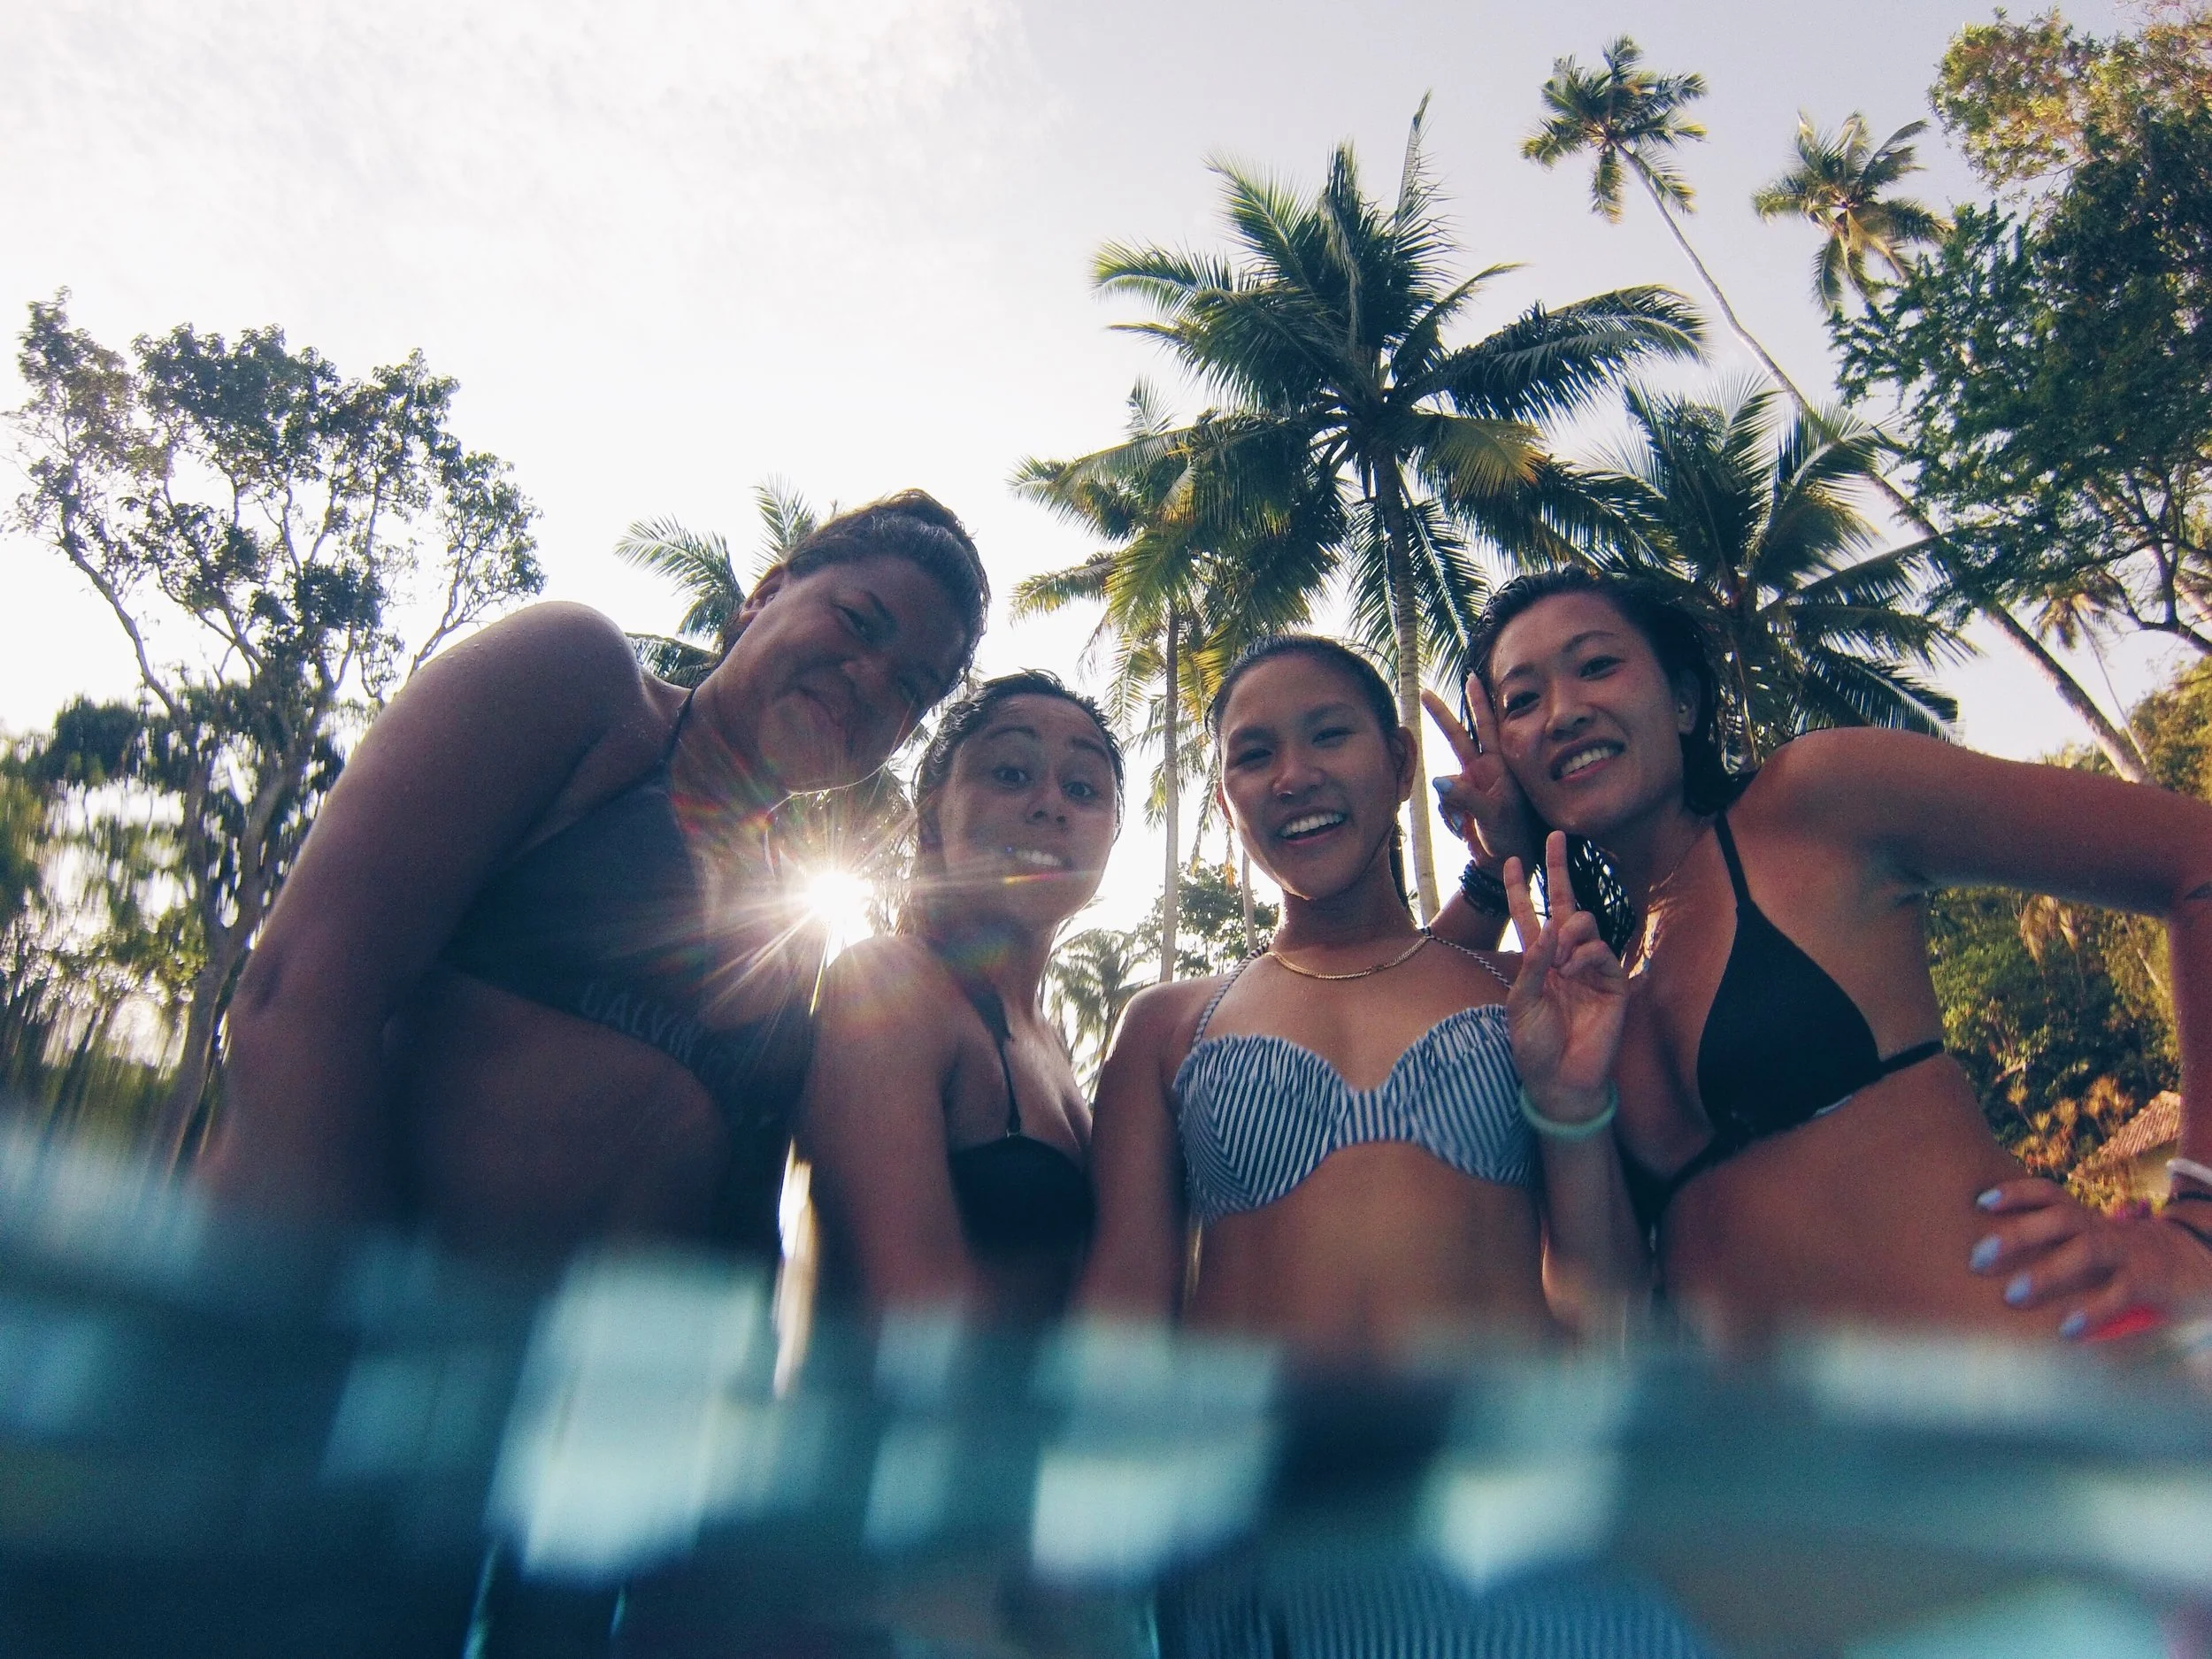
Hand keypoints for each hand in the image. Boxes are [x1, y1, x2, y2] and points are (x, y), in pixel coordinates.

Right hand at [1423, 678, 1539, 873]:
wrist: (1508, 863)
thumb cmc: (1512, 836)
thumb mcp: (1493, 816)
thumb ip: (1467, 796)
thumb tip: (1438, 778)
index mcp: (1498, 766)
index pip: (1486, 727)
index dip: (1477, 702)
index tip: (1470, 677)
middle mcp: (1483, 771)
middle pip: (1458, 738)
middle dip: (1442, 717)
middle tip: (1426, 692)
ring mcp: (1471, 787)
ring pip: (1445, 782)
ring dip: (1450, 805)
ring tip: (1466, 827)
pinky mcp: (1461, 804)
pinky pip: (1443, 802)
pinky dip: (1448, 817)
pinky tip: (1463, 831)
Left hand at [1503, 831, 1628, 1123]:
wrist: (1559, 1081)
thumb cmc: (1534, 1046)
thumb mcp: (1519, 1004)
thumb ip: (1531, 966)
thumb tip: (1547, 929)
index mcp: (1537, 962)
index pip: (1528, 916)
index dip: (1519, 889)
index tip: (1509, 860)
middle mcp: (1565, 959)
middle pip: (1566, 906)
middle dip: (1560, 870)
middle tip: (1556, 839)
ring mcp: (1590, 970)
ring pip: (1586, 924)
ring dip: (1570, 931)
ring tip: (1561, 958)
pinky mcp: (1613, 985)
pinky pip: (1602, 952)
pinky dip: (1586, 955)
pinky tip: (1574, 969)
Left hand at [1969, 1177, 2211, 1337]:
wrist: (2195, 1265)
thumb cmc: (2123, 1259)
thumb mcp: (2091, 1243)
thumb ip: (2052, 1247)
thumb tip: (1989, 1258)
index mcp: (2086, 1219)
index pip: (2049, 1193)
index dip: (2016, 1192)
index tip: (1980, 1203)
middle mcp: (2103, 1229)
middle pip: (2059, 1218)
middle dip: (2017, 1234)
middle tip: (1977, 1258)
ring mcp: (2126, 1253)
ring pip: (2086, 1250)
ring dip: (2047, 1271)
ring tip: (2012, 1296)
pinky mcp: (2148, 1282)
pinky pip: (2119, 1293)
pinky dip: (2092, 1311)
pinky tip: (2066, 1330)